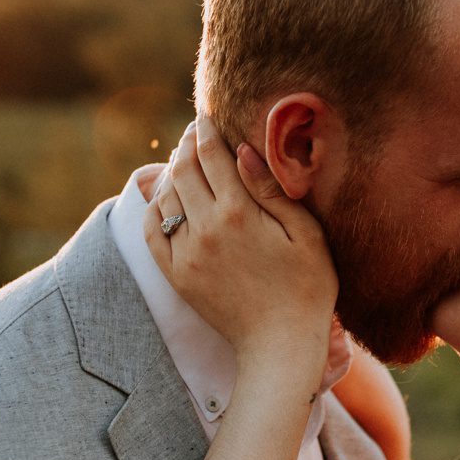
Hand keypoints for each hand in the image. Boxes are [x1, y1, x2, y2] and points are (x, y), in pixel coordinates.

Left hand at [144, 118, 336, 371]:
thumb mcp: (305, 233)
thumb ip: (272, 189)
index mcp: (239, 213)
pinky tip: (167, 199)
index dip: (206, 130)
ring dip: (172, 173)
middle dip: (187, 145)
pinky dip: (155, 208)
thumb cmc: (307, 287)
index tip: (205, 115)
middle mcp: (206, 229)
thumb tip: (242, 150)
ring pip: (165, 197)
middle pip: (183, 170)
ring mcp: (186, 254)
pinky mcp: (177, 275)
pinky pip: (153, 230)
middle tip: (194, 132)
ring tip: (184, 162)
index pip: (212, 156)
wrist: (280, 344)